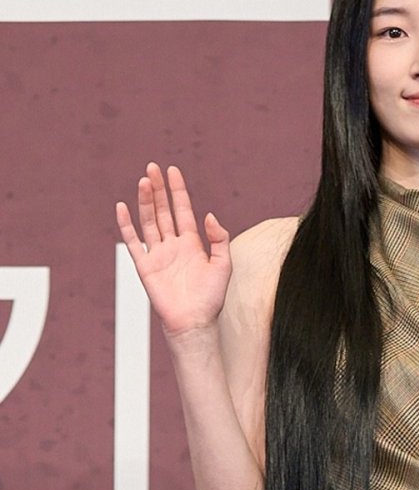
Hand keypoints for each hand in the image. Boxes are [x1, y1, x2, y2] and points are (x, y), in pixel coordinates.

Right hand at [116, 163, 231, 338]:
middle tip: (153, 168)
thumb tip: (209, 215)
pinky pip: (133, 242)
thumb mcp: (224, 264)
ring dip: (146, 201)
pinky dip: (126, 225)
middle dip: (159, 189)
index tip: (173, 171)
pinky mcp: (145, 266)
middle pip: (164, 211)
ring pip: (149, 221)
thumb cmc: (211, 298)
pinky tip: (122, 207)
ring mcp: (158, 254)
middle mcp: (173, 245)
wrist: (194, 322)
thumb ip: (219, 239)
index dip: (178, 191)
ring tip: (143, 181)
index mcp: (193, 243)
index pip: (183, 210)